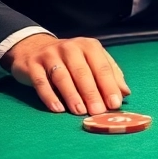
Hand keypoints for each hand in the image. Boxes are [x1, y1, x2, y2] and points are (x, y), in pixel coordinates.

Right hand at [3, 34, 129, 115]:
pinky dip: (49, 96)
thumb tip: (125, 93)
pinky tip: (58, 109)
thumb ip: (109, 75)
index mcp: (89, 46)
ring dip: (72, 95)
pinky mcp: (32, 65)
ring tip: (79, 111)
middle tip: (98, 111)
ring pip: (62, 76)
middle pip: (82, 72)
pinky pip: (41, 82)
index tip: (115, 103)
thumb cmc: (70, 60)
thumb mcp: (92, 62)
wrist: (34, 47)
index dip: (109, 86)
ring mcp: (49, 55)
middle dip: (91, 93)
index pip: (101, 67)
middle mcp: (70, 47)